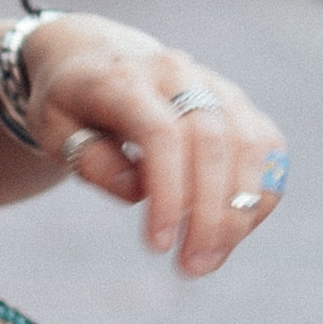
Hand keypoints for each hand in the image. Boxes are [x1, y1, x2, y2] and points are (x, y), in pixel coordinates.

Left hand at [22, 17, 289, 278]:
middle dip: (208, 212)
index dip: (167, 193)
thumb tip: (137, 191)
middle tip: (191, 267)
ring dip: (239, 210)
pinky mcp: (239, 103)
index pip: (162, 134)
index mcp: (125, 77)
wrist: (97, 56)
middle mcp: (179, 73)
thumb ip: (89, 160)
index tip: (156, 246)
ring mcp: (216, 85)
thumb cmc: (70, 103)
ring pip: (249, 144)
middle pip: (213, 141)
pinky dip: (259, 194)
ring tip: (209, 259)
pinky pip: (267, 148)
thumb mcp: (55, 130)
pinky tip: (234, 231)